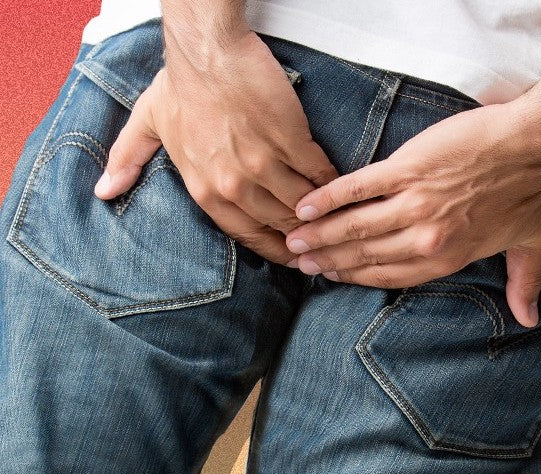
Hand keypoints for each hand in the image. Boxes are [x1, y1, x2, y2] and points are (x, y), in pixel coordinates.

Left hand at [95, 29, 336, 263]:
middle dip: (302, 235)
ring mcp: (264, 164)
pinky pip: (316, 173)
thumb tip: (104, 191)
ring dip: (319, 211)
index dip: (275, 250)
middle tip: (319, 239)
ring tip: (333, 215)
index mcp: (205, 190)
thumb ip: (128, 160)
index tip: (292, 256)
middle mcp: (234, 186)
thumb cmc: (182, 85)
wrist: (208, 49)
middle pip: (279, 224)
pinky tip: (336, 184)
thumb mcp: (148, 123)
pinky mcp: (290, 140)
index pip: (247, 236)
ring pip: (301, 204)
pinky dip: (330, 182)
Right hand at [286, 102, 540, 327]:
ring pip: (355, 226)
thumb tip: (529, 320)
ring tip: (294, 240)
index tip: (332, 274)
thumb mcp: (530, 241)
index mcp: (446, 258)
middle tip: (300, 262)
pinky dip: (330, 199)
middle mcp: (424, 238)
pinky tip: (307, 207)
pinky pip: (358, 189)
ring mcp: (412, 204)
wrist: (530, 143)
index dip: (355, 277)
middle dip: (329, 259)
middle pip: (365, 254)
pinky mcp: (405, 170)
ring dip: (321, 235)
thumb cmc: (529, 191)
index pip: (388, 274)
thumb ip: (522, 283)